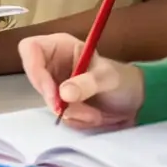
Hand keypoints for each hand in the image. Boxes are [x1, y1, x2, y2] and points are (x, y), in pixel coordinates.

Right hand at [18, 33, 144, 130]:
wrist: (135, 102)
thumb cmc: (122, 79)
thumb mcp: (108, 77)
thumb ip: (87, 83)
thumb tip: (64, 93)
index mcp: (60, 46)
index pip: (30, 49)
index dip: (34, 68)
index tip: (51, 91)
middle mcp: (53, 63)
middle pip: (35, 78)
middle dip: (54, 97)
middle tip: (70, 110)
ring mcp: (56, 84)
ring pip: (47, 100)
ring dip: (71, 112)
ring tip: (93, 113)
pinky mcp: (61, 103)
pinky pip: (59, 114)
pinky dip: (76, 120)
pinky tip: (92, 116)